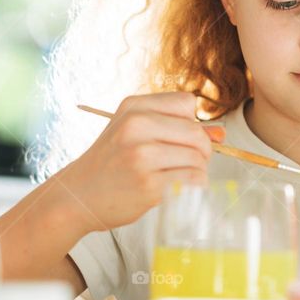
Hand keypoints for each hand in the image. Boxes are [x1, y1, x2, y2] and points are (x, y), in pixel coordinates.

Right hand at [58, 92, 223, 232]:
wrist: (78, 196)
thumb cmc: (112, 164)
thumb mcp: (136, 134)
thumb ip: (178, 129)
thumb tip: (221, 134)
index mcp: (133, 107)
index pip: (187, 103)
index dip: (190, 122)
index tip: (177, 138)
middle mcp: (136, 126)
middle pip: (197, 132)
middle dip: (200, 150)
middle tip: (181, 162)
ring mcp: (141, 155)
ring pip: (199, 157)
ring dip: (196, 170)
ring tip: (174, 177)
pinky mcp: (149, 184)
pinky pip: (195, 179)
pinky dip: (193, 186)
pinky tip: (175, 189)